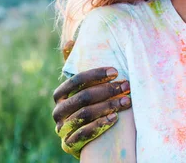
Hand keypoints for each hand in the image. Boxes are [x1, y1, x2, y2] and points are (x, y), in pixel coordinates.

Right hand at [53, 40, 131, 157]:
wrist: (87, 138)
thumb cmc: (87, 105)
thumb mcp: (82, 87)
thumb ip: (76, 66)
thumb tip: (69, 41)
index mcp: (59, 95)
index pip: (75, 81)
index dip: (95, 75)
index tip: (116, 71)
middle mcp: (58, 112)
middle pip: (82, 98)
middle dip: (107, 90)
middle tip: (127, 86)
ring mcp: (62, 129)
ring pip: (84, 115)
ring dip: (108, 106)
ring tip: (126, 101)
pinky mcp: (69, 144)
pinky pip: (82, 135)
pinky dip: (99, 126)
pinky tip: (115, 118)